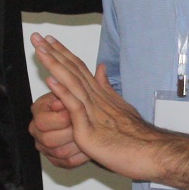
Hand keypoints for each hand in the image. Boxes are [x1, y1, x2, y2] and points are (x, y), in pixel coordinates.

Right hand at [29, 90, 87, 167]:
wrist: (80, 112)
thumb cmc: (73, 100)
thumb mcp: (69, 91)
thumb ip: (65, 94)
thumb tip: (62, 101)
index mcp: (38, 113)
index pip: (42, 122)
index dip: (60, 119)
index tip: (73, 114)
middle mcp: (37, 132)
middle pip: (49, 140)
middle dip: (70, 133)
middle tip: (83, 127)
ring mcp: (46, 147)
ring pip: (60, 153)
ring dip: (77, 145)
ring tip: (89, 136)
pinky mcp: (57, 159)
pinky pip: (68, 163)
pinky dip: (81, 156)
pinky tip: (89, 147)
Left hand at [30, 33, 170, 183]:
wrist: (151, 152)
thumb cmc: (136, 137)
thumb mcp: (119, 108)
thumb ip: (106, 89)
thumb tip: (100, 70)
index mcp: (100, 95)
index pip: (78, 68)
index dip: (62, 53)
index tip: (48, 40)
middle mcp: (96, 98)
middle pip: (72, 70)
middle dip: (53, 52)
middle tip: (37, 37)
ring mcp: (93, 112)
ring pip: (71, 83)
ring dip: (54, 65)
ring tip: (41, 50)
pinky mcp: (90, 129)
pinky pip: (75, 107)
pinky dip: (63, 92)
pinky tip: (51, 80)